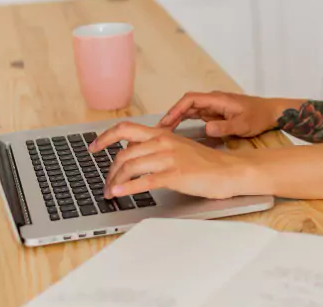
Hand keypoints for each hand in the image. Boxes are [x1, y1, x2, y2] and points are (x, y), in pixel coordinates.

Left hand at [89, 122, 252, 199]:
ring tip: (110, 192)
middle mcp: (163, 142)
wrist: (229, 171)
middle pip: (124, 153)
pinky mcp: (175, 175)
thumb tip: (134, 153)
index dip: (104, 137)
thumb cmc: (205, 163)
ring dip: (115, 181)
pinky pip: (144, 181)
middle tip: (106, 183)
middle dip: (110, 171)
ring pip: (130, 166)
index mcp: (163, 134)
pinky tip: (119, 193)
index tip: (92, 147)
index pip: (126, 128)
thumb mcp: (179, 147)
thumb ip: (157, 147)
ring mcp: (169, 158)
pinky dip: (127, 188)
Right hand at [157, 91, 278, 137]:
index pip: (191, 99)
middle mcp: (213, 100)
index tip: (166, 121)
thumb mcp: (243, 125)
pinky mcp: (215, 113)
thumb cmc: (258, 116)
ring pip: (189, 110)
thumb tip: (207, 128)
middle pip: (187, 104)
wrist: (270, 113)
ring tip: (163, 132)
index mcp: (217, 99)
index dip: (177, 109)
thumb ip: (225, 127)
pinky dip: (184, 121)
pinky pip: (196, 115)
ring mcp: (213, 106)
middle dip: (172, 115)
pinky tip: (177, 130)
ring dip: (176, 118)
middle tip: (158, 130)